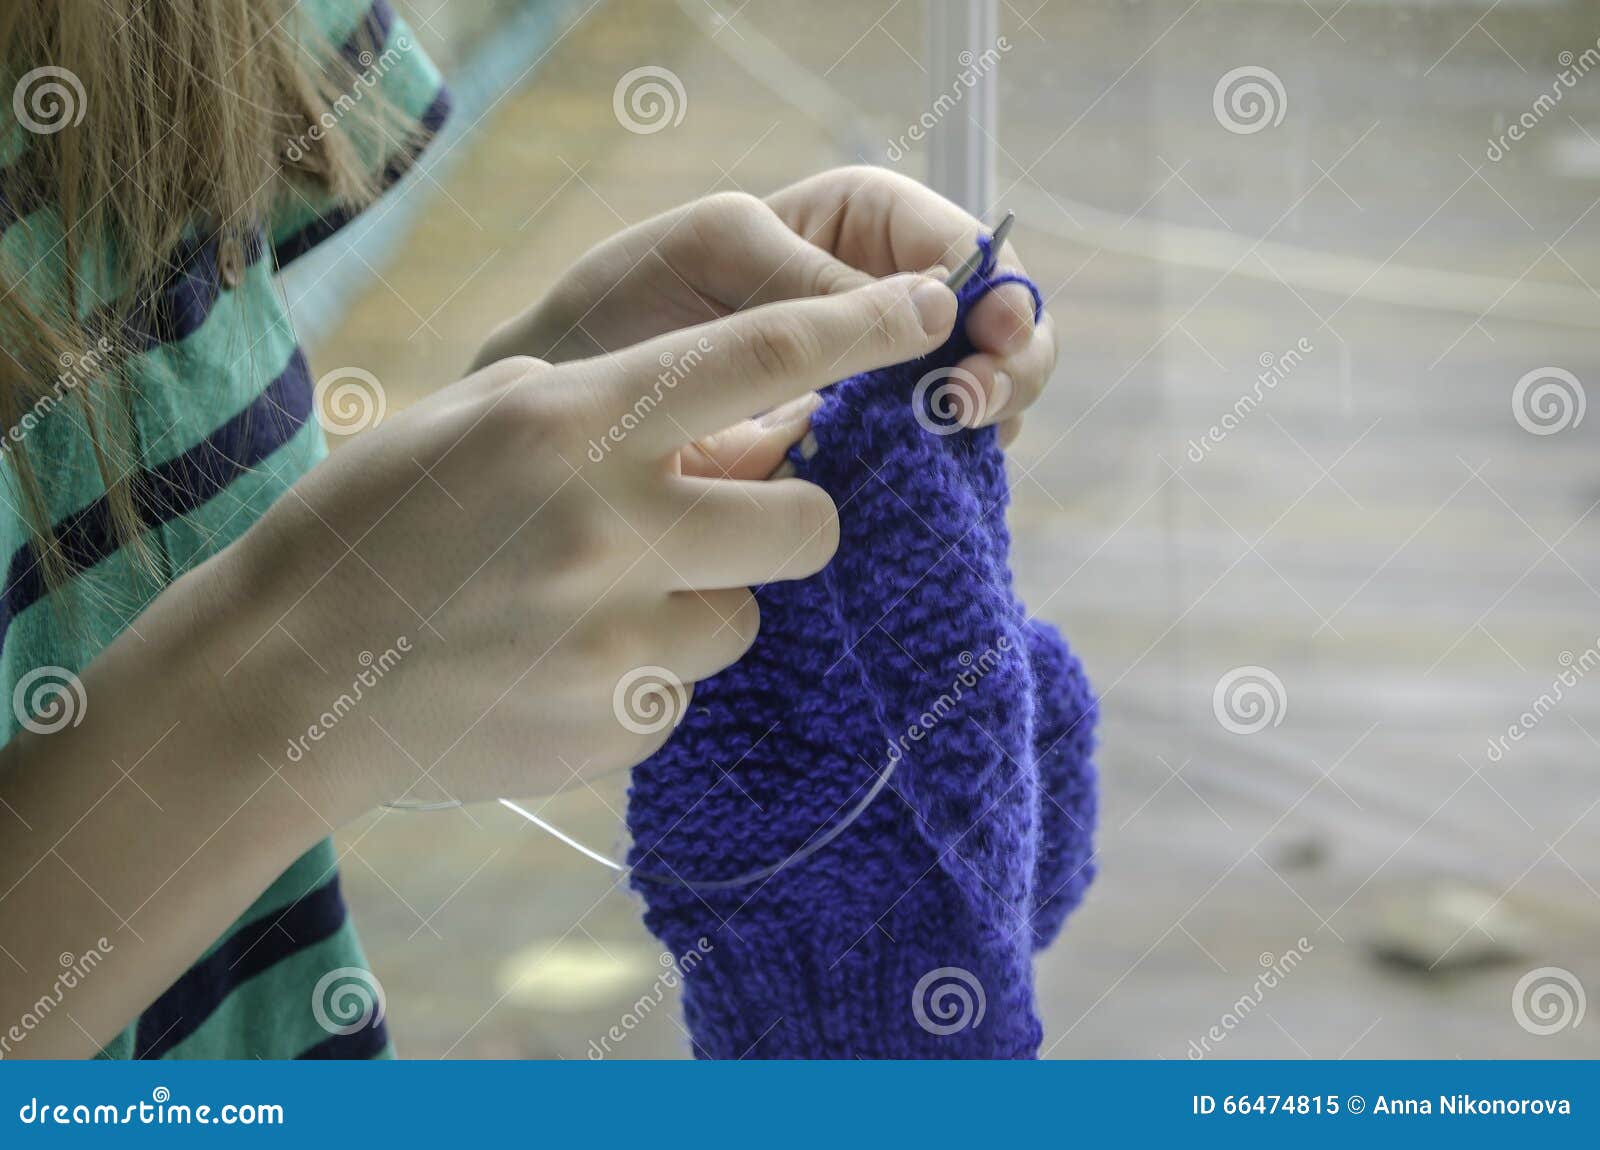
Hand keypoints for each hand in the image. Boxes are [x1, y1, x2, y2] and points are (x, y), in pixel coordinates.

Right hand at [228, 271, 956, 817]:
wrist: (287, 675)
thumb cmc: (375, 522)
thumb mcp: (479, 417)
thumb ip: (612, 408)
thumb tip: (743, 420)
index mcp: (574, 421)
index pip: (761, 357)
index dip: (863, 327)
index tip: (930, 312)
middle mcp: (612, 524)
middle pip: (810, 521)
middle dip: (795, 517)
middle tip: (736, 516)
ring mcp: (619, 634)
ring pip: (747, 615)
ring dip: (701, 601)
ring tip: (598, 605)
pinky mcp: (618, 723)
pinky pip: (686, 690)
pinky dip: (647, 674)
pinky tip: (560, 667)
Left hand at [475, 167, 1055, 445]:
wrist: (544, 437)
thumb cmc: (605, 319)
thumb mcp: (702, 260)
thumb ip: (806, 276)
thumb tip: (928, 307)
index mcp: (840, 234)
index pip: (948, 243)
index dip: (990, 279)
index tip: (992, 326)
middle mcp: (866, 314)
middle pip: (986, 324)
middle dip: (1006, 353)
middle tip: (974, 401)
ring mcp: (867, 397)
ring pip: (970, 400)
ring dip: (983, 418)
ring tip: (958, 438)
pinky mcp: (852, 471)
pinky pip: (928, 468)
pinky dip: (946, 476)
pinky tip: (933, 484)